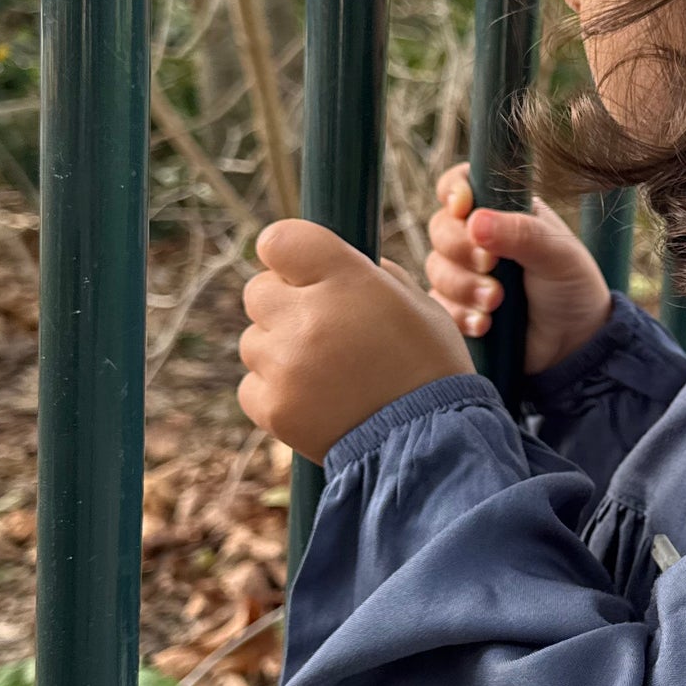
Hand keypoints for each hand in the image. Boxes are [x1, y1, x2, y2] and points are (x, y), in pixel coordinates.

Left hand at [238, 220, 469, 462]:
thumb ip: (367, 276)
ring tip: (328, 374)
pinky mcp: (274, 408)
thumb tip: (329, 267)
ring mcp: (285, 364)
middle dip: (285, 305)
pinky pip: (252, 385)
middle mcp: (307, 316)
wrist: (434, 445)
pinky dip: (276, 392)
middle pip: (258, 291)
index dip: (288, 255)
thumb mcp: (415, 303)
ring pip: (253, 340)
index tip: (300, 270)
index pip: (278, 241)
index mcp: (346, 279)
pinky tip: (316, 401)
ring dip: (280, 351)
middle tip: (324, 331)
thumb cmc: (431, 368)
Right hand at [425, 164, 613, 376]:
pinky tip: (486, 324)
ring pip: (436, 269)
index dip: (454, 191)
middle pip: (440, 228)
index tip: (463, 208)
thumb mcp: (558, 255)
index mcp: (503, 210)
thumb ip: (521, 233)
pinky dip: (460, 315)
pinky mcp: (458, 307)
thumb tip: (475, 221)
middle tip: (491, 265)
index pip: (460, 184)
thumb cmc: (573, 287)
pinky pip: (439, 306)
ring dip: (464, 286)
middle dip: (462, 248)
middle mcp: (478, 237)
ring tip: (497, 302)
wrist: (576, 343)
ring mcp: (465, 272)